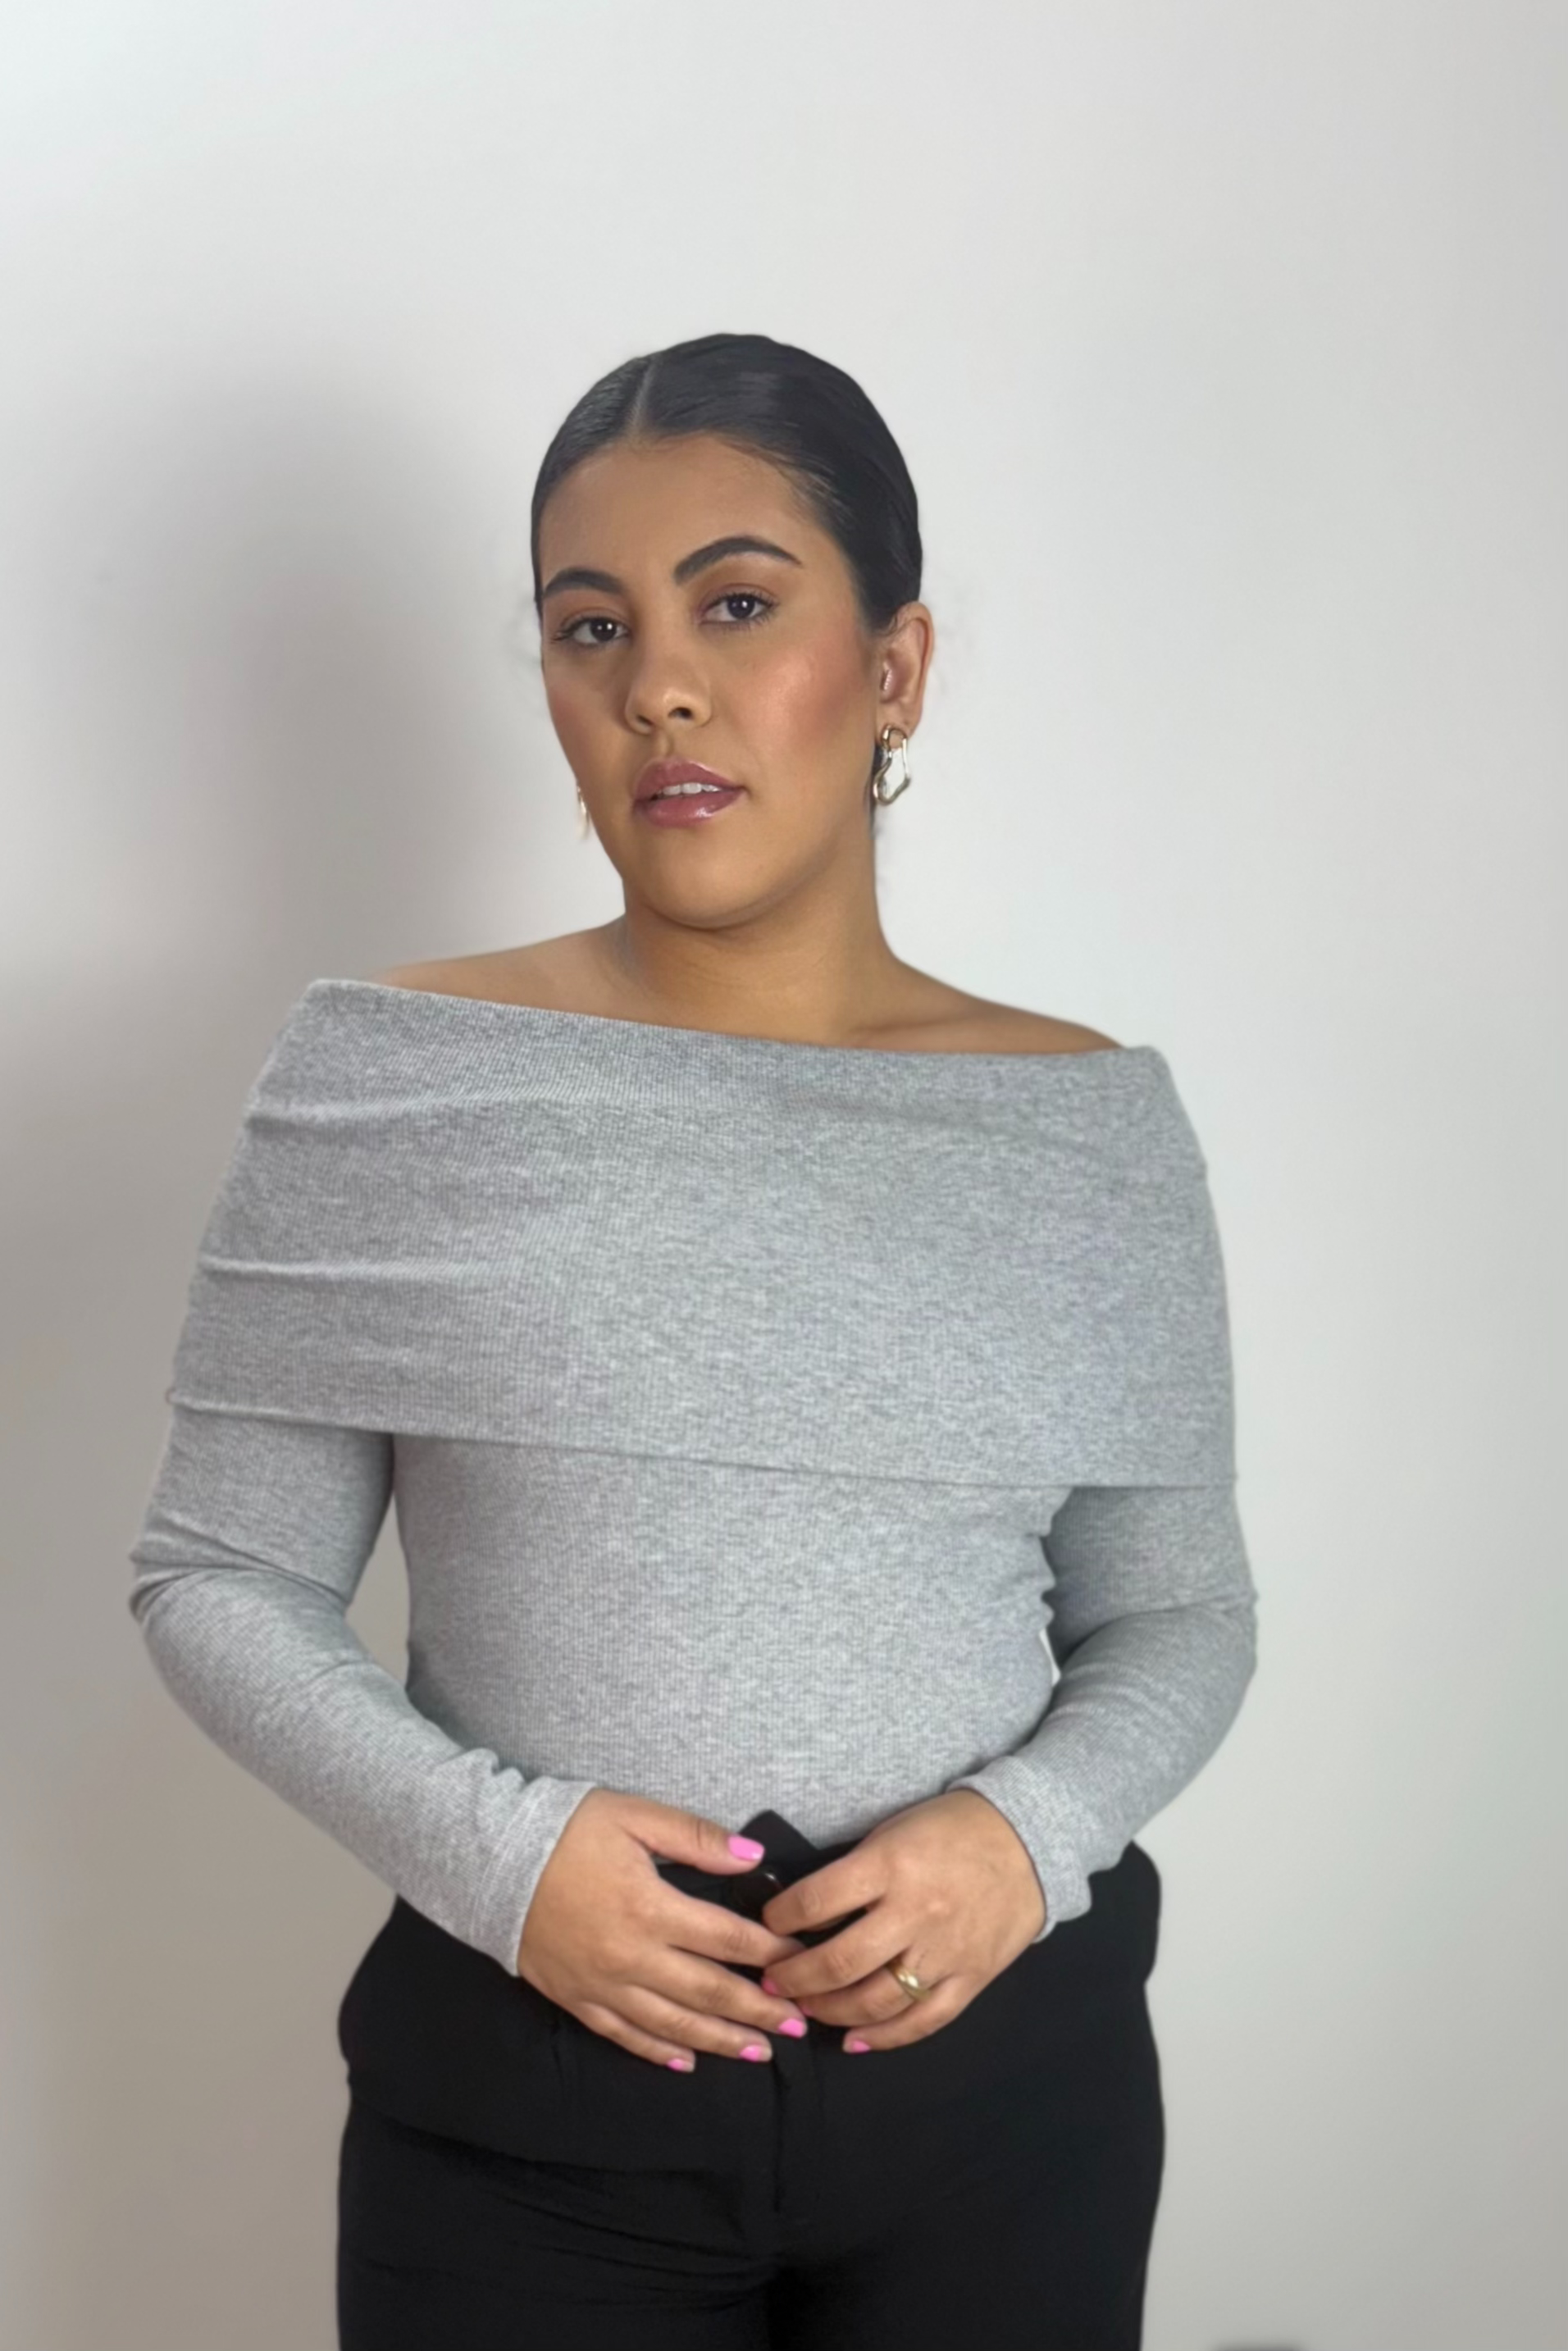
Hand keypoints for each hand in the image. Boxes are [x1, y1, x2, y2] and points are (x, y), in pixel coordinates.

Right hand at [515, 1789, 813, 2069]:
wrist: (490, 1858)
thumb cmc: (566, 1830)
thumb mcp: (633, 1816)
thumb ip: (695, 1838)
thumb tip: (752, 1855)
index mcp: (651, 1908)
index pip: (727, 1938)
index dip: (769, 1952)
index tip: (800, 1962)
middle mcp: (632, 1956)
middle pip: (708, 1991)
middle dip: (759, 2009)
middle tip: (800, 2025)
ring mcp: (602, 1984)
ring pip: (673, 2023)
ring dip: (721, 2039)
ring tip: (760, 2051)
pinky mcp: (575, 1998)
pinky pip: (624, 2035)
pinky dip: (659, 2051)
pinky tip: (687, 2061)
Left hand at [754, 1790, 1046, 2050]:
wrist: (1028, 1841)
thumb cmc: (949, 1829)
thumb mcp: (893, 1831)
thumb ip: (855, 1872)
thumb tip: (805, 1911)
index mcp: (890, 1865)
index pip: (818, 1901)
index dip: (781, 1918)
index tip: (767, 1926)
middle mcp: (915, 1913)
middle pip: (840, 1962)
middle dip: (795, 1978)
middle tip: (772, 1982)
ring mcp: (945, 1952)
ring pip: (876, 2000)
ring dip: (830, 2011)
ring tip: (805, 2008)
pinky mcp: (970, 1979)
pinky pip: (923, 2020)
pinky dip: (884, 2038)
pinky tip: (853, 2041)